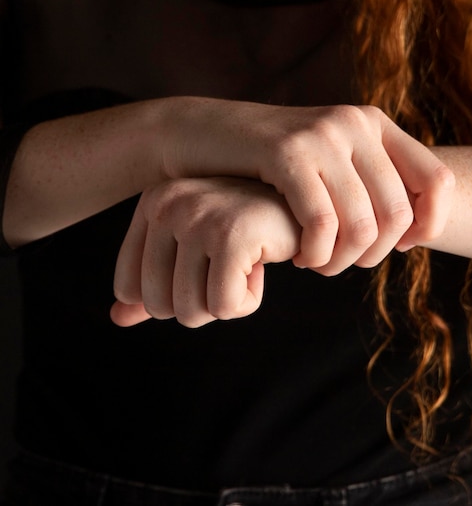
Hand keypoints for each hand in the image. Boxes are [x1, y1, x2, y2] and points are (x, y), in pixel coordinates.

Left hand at [111, 177, 300, 327]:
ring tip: (245, 262)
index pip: (129, 288)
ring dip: (226, 302)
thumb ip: (153, 283)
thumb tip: (116, 318)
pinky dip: (248, 301)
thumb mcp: (194, 251)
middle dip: (201, 303)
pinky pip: (225, 307)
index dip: (170, 295)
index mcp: (153, 203)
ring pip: (190, 312)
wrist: (304, 204)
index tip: (203, 265)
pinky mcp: (231, 234)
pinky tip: (261, 264)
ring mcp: (198, 217)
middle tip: (228, 267)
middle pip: (159, 306)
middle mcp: (168, 205)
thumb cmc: (248, 229)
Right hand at [165, 100, 454, 273]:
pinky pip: (322, 222)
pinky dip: (316, 253)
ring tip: (318, 263)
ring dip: (342, 261)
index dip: (431, 224)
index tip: (401, 247)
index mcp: (372, 123)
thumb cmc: (267, 162)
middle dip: (372, 254)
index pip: (439, 180)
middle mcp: (354, 123)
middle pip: (398, 213)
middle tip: (339, 263)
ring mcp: (321, 135)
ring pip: (364, 225)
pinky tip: (299, 256)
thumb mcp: (326, 164)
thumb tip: (413, 230)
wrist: (203, 134)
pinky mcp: (286, 152)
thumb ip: (368, 185)